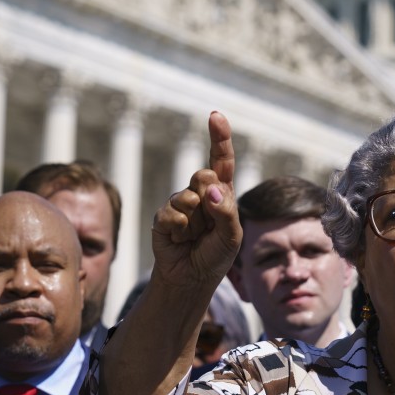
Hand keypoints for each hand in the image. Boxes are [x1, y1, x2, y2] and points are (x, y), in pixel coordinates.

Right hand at [151, 111, 242, 287]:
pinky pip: (172, 215)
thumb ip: (226, 212)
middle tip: (209, 223)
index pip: (222, 160)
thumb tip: (211, 190)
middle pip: (203, 176)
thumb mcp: (232, 236)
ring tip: (195, 237)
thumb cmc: (216, 254)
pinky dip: (180, 232)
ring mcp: (179, 202)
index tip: (215, 116)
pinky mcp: (163, 216)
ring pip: (188, 198)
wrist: (192, 277)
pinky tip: (180, 241)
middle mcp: (200, 192)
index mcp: (222, 192)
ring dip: (196, 223)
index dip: (219, 138)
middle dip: (209, 199)